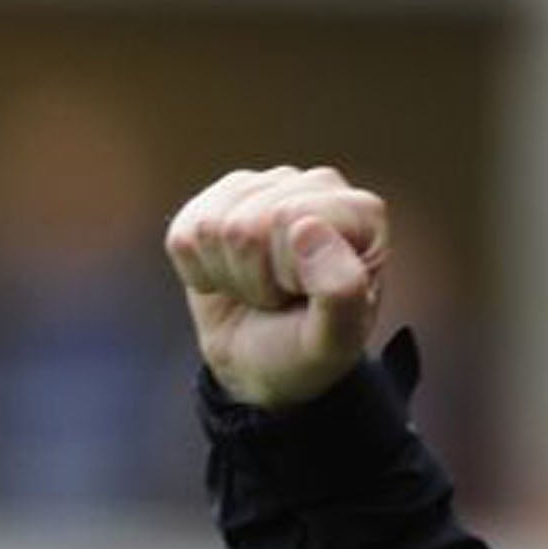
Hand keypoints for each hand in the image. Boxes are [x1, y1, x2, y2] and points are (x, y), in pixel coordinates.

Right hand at [164, 166, 388, 407]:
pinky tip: (231, 279)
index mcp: (363, 213)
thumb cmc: (307, 349)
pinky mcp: (218, 198)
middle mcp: (317, 185)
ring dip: (231, 276)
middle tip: (282, 298)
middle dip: (258, 278)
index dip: (289, 273)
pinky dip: (200, 272)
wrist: (263, 363)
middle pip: (248, 225)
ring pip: (213, 228)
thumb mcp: (335, 340)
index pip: (293, 219)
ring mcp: (266, 185)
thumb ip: (341, 291)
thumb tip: (306, 226)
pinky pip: (184, 235)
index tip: (308, 296)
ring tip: (262, 290)